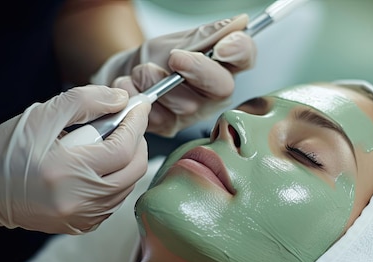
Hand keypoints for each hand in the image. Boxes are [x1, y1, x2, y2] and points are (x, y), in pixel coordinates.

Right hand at [0, 85, 149, 233]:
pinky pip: (113, 202)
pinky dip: (116, 181)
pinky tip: (98, 166)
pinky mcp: (79, 227)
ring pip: (127, 188)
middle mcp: (78, 202)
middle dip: (137, 143)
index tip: (139, 106)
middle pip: (134, 171)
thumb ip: (83, 102)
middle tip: (127, 123)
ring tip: (107, 142)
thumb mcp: (40, 116)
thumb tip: (120, 99)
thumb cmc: (4, 151)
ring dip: (127, 162)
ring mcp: (80, 219)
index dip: (136, 124)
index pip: (123, 148)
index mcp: (67, 172)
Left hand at [91, 14, 256, 136]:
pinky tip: (131, 85)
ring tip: (142, 70)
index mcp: (222, 67)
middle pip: (222, 86)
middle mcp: (213, 94)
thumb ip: (208, 35)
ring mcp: (192, 114)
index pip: (244, 58)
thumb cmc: (157, 57)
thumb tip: (239, 23)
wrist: (128, 73)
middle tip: (175, 57)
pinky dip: (136, 94)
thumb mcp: (180, 39)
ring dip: (156, 81)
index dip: (239, 51)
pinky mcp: (169, 127)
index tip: (222, 47)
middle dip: (198, 70)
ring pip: (186, 104)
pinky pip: (156, 115)